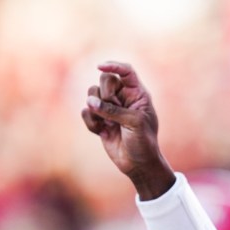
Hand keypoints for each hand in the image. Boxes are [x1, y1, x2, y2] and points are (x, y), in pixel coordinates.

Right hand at [81, 61, 174, 198]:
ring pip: (92, 94)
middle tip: (114, 108)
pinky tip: (102, 132)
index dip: (113, 65)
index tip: (99, 67)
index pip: (126, 71)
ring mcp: (110, 108)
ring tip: (108, 124)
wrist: (138, 164)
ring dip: (96, 109)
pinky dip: (91, 122)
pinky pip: (86, 112)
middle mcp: (123, 98)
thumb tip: (90, 101)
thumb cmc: (143, 142)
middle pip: (105, 80)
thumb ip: (113, 110)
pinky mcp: (100, 120)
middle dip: (105, 93)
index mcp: (138, 94)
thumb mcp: (133, 123)